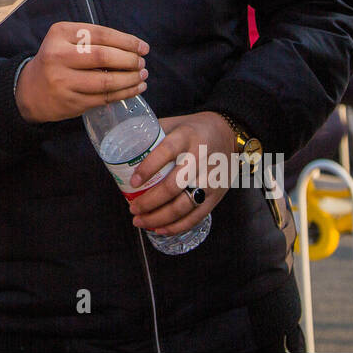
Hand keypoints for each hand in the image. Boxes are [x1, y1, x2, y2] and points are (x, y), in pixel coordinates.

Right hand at [14, 22, 148, 122]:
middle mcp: (58, 56)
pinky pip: (104, 98)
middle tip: (142, 63)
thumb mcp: (65, 40)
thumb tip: (133, 48)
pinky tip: (135, 89)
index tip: (143, 47)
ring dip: (130, 79)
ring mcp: (63, 81)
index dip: (126, 41)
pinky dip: (124, 93)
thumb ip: (93, 40)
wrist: (29, 91)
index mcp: (60, 34)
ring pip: (106, 81)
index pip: (100, 34)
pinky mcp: (70, 102)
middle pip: (103, 57)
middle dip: (130, 60)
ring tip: (142, 76)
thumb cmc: (56, 61)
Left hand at [126, 111, 234, 233]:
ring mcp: (210, 179)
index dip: (148, 168)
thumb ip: (151, 134)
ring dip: (159, 218)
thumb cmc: (194, 130)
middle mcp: (200, 158)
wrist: (229, 134)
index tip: (133, 183)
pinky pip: (196, 215)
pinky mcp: (217, 194)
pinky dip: (176, 226)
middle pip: (173, 186)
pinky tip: (160, 229)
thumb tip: (123, 149)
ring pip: (183, 205)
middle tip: (132, 209)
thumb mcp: (174, 123)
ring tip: (140, 221)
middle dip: (149, 202)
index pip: (166, 152)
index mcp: (186, 136)